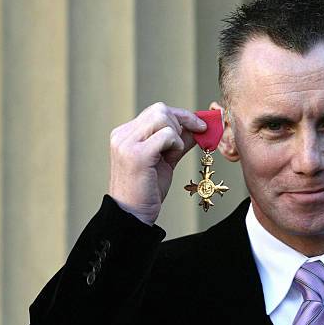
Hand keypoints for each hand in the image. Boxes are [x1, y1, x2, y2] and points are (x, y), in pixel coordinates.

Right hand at [108, 102, 206, 224]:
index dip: (181, 116)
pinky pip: (166, 135)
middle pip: (160, 109)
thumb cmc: (147, 190)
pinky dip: (176, 144)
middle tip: (190, 140)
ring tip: (172, 155)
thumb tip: (199, 128)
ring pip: (163, 117)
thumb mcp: (166, 160)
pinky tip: (171, 158)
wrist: (133, 214)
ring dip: (177, 135)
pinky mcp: (137, 155)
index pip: (157, 111)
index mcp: (126, 134)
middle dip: (182, 122)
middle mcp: (123, 135)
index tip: (200, 126)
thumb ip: (178, 142)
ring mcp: (127, 143)